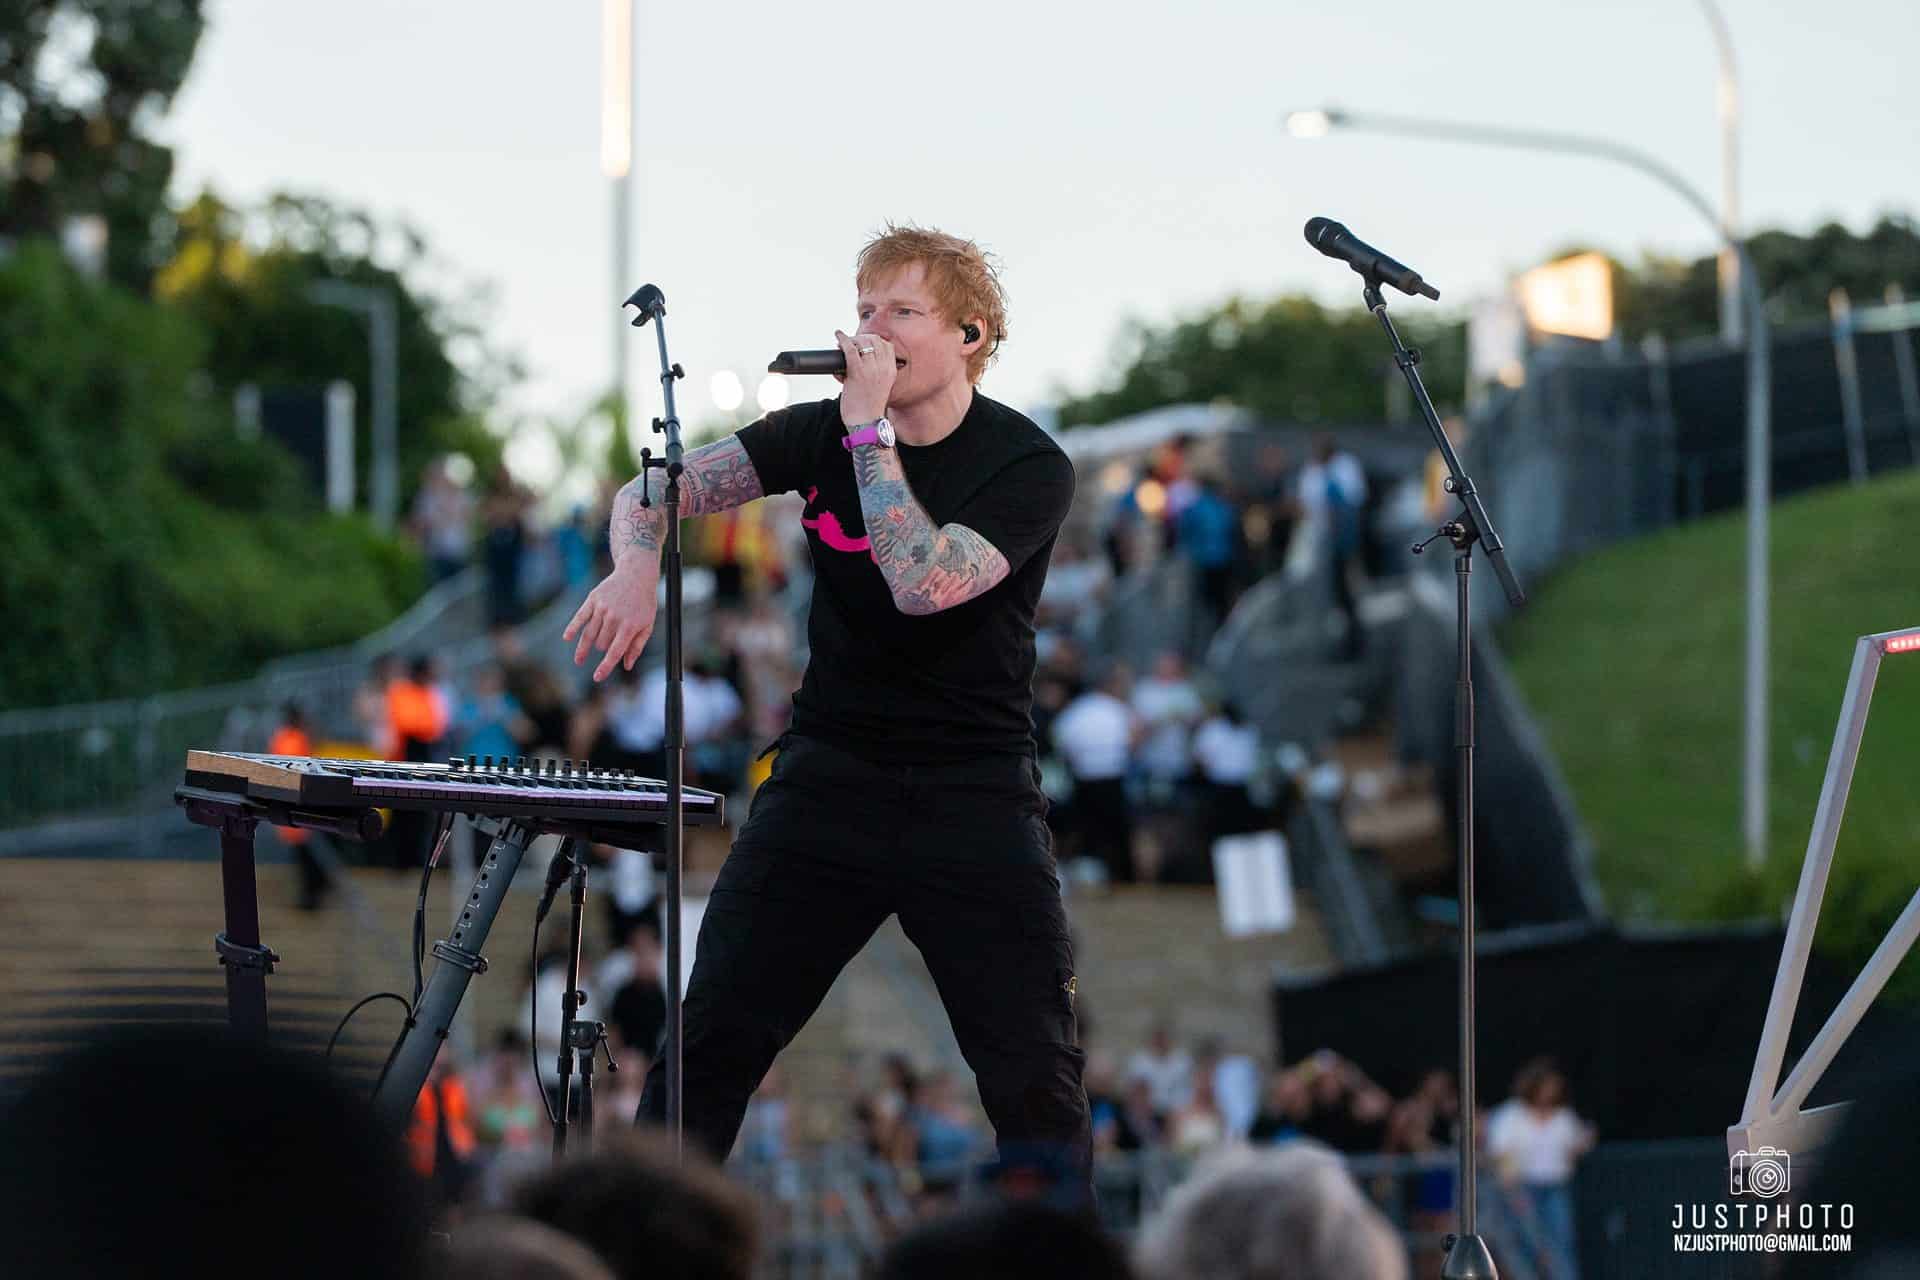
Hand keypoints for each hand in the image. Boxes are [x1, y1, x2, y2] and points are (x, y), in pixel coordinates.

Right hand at [563, 557, 660, 681]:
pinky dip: (572, 628)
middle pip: (601, 644)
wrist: (636, 575)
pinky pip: (579, 617)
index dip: (605, 667)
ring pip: (590, 634)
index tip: (597, 678)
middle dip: (602, 649)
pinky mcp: (592, 599)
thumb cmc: (643, 604)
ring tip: (580, 659)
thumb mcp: (647, 625)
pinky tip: (567, 639)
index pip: (614, 652)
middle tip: (606, 646)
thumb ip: (637, 646)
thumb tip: (627, 666)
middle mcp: (614, 617)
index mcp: (630, 626)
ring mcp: (602, 608)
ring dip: (586, 647)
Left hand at [834, 329, 893, 426]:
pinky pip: (850, 348)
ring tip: (844, 343)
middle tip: (852, 342)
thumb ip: (876, 374)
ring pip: (862, 342)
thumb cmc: (868, 408)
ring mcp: (871, 369)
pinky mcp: (857, 372)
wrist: (865, 423)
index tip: (865, 343)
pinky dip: (842, 340)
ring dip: (852, 339)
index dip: (874, 340)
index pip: (887, 345)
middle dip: (862, 338)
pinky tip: (838, 336)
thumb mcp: (880, 388)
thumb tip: (859, 361)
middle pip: (875, 340)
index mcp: (891, 371)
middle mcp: (883, 368)